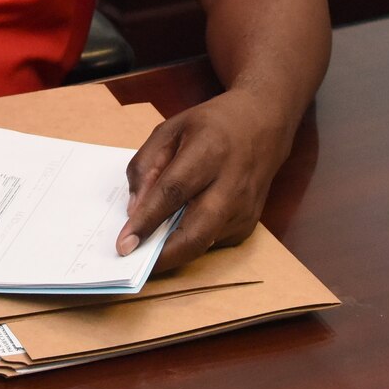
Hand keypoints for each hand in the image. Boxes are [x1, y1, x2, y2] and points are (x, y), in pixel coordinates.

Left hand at [117, 90, 294, 273]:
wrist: (264, 125)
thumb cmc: (211, 126)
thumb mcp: (170, 130)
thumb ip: (146, 166)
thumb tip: (134, 211)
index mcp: (209, 151)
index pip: (173, 193)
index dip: (146, 221)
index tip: (124, 244)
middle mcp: (231, 184)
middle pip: (196, 232)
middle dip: (162, 255)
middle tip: (133, 264)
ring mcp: (244, 208)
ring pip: (203, 243)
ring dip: (173, 253)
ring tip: (146, 253)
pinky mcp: (249, 224)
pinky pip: (212, 241)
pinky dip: (189, 242)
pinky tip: (175, 234)